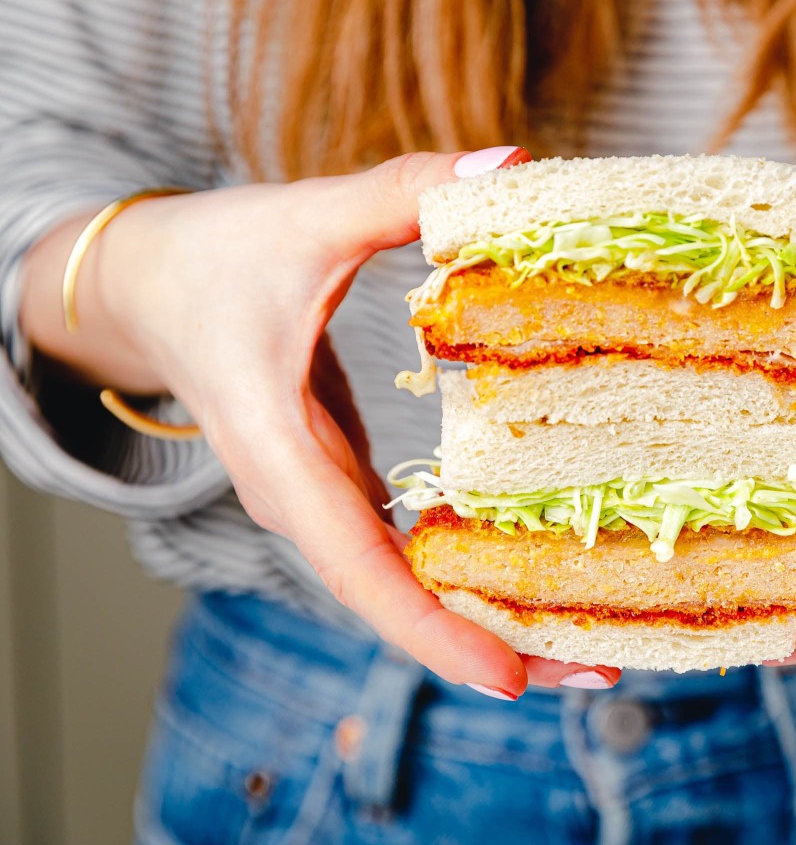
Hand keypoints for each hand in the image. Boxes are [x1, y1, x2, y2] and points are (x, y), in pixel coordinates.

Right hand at [21, 147, 620, 696]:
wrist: (147, 285)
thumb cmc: (214, 255)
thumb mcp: (303, 218)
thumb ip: (400, 192)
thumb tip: (511, 164)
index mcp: (279, 457)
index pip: (359, 568)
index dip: (432, 630)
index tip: (508, 680)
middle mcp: (303, 503)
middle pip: (398, 602)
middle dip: (492, 646)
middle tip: (600, 676)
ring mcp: (322, 505)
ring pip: (407, 586)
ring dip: (492, 618)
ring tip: (594, 647)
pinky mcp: (343, 491)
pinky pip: (410, 552)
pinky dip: (472, 572)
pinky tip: (545, 578)